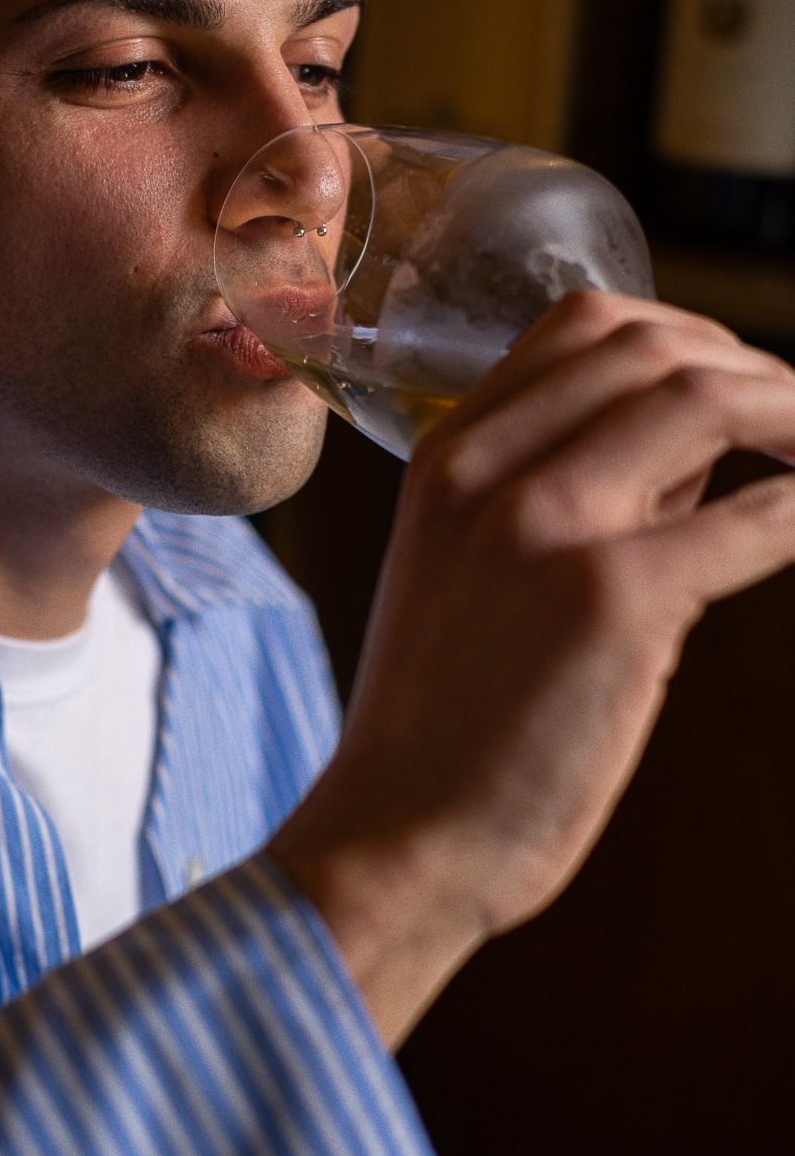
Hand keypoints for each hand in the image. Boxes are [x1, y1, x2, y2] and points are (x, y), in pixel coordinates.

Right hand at [268, 291, 794, 1046]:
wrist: (400, 831)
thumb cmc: (444, 716)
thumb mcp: (468, 570)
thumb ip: (568, 491)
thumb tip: (694, 452)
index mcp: (447, 456)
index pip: (582, 324)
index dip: (686, 334)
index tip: (735, 381)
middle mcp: (486, 468)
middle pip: (653, 345)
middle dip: (752, 368)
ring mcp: (544, 525)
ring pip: (705, 400)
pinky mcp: (611, 599)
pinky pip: (754, 519)